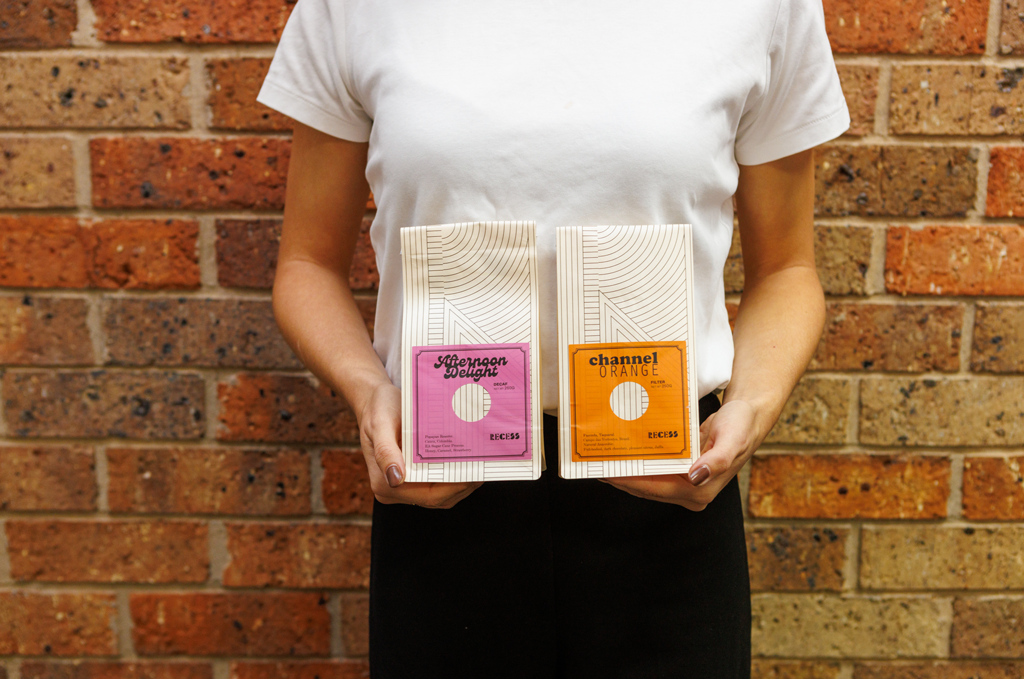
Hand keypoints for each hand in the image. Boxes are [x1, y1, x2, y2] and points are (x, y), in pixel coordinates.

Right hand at [359, 382, 481, 508]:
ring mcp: (403, 486)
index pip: (428, 496)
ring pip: (441, 494)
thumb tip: (395, 479)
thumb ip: (386, 451)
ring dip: (462, 483)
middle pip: (438, 498)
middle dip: (463, 485)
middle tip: (485, 467)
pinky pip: (437, 483)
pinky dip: (454, 476)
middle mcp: (393, 490)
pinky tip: (467, 462)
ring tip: (480, 465)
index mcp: (384, 483)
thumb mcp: (380, 424)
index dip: (455, 488)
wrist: (374, 400)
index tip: (475, 473)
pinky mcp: (412, 477)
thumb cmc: (378, 408)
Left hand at [602, 399, 758, 510]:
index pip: (653, 489)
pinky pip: (655, 470)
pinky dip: (639, 462)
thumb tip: (697, 476)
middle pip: (646, 488)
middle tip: (594, 463)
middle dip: (620, 477)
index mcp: (700, 490)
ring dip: (626, 470)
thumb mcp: (732, 440)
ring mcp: (687, 483)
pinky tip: (624, 452)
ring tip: (602, 457)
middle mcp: (692, 491)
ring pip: (647, 481)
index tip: (605, 471)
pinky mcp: (683, 473)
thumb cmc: (742, 427)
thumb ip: (718, 460)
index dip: (627, 481)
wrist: (749, 415)